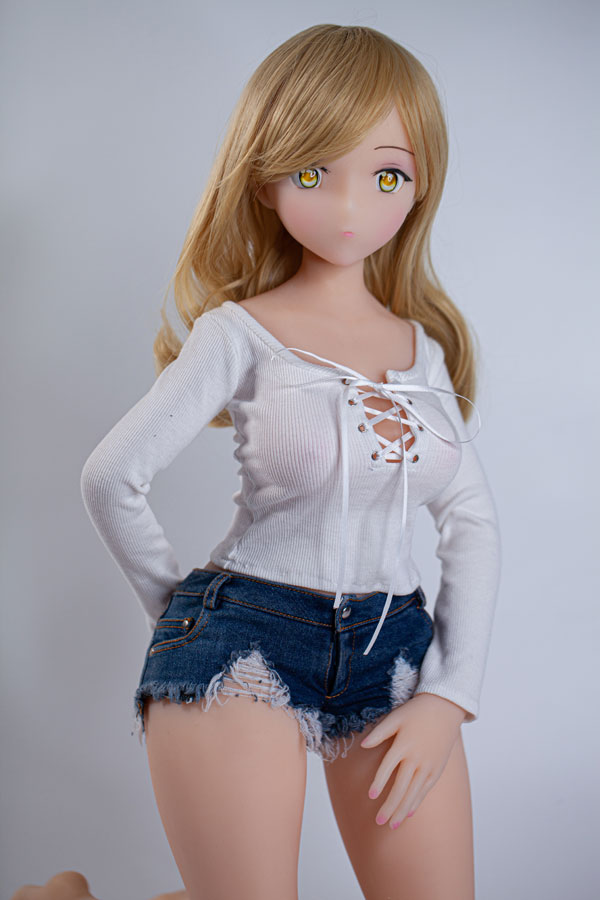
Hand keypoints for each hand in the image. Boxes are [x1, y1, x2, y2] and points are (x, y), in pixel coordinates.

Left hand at [359, 692, 466, 828]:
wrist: (444, 708)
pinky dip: (416, 802)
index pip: (388, 768)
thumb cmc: (416, 711)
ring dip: (402, 810)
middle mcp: (417, 758)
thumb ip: (379, 733)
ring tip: (392, 825)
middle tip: (379, 822)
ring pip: (413, 792)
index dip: (379, 783)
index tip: (371, 797)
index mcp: (404, 745)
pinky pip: (425, 790)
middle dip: (390, 806)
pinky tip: (408, 813)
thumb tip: (362, 745)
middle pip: (401, 787)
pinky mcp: (437, 769)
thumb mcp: (395, 717)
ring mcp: (428, 765)